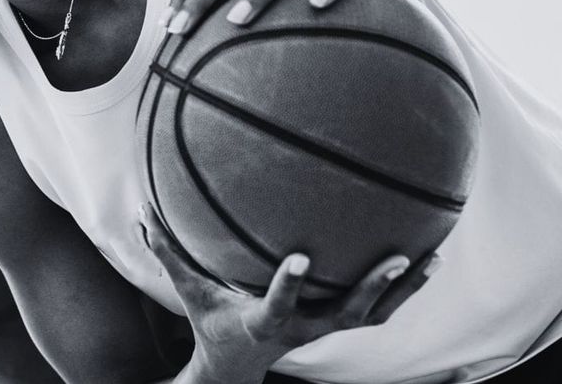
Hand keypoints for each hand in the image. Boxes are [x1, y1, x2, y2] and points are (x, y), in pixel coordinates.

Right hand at [137, 203, 440, 383]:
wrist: (237, 360)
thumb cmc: (211, 320)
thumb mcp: (190, 291)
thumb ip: (169, 254)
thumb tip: (142, 213)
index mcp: (266, 322)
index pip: (280, 307)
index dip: (290, 285)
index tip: (301, 257)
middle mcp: (304, 330)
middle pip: (346, 314)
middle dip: (373, 288)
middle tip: (398, 258)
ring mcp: (325, 328)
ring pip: (373, 315)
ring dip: (402, 290)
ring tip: (430, 257)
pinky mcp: (337, 322)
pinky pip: (377, 310)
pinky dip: (401, 290)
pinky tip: (425, 258)